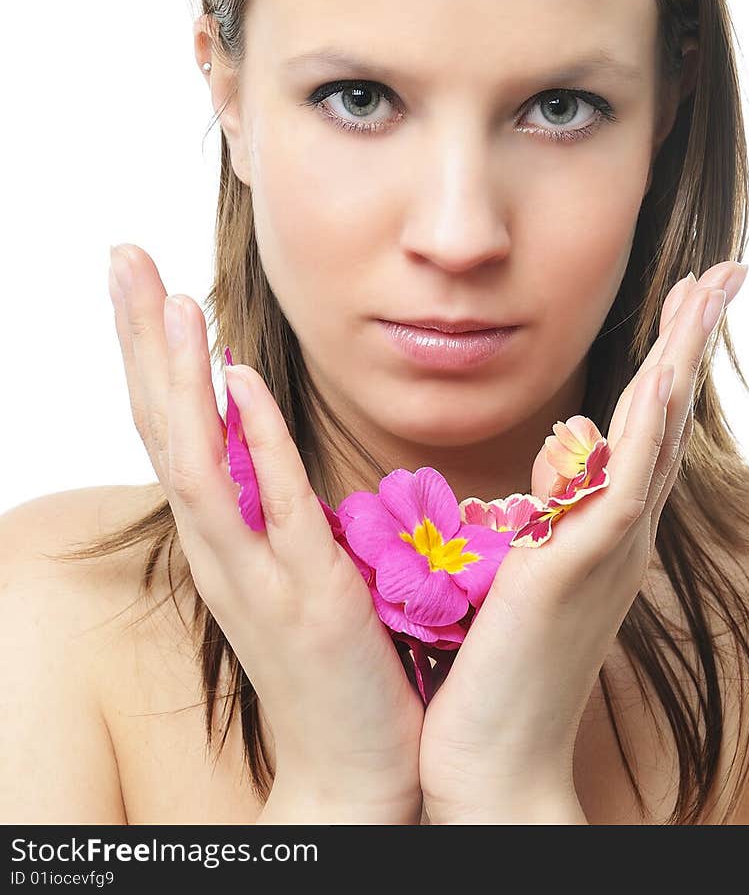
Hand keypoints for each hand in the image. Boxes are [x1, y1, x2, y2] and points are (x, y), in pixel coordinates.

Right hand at [107, 244, 424, 823]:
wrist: (350, 769)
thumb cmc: (324, 657)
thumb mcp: (285, 560)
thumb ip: (262, 492)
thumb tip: (252, 420)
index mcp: (214, 535)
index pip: (167, 425)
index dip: (148, 351)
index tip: (139, 276)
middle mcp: (216, 548)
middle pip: (162, 427)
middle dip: (141, 339)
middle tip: (122, 257)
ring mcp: (254, 572)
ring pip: (196, 460)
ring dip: (180, 377)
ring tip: (170, 299)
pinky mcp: (306, 594)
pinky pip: (272, 506)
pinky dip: (252, 441)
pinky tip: (240, 382)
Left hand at [417, 260, 748, 823]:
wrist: (493, 760)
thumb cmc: (498, 673)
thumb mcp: (522, 576)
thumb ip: (541, 526)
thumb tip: (540, 487)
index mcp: (604, 528)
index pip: (647, 425)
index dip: (670, 358)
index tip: (685, 299)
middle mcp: (620, 532)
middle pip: (668, 415)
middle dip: (693, 338)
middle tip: (724, 272)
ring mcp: (608, 548)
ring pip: (658, 435)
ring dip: (683, 359)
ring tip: (706, 292)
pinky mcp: (582, 569)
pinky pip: (625, 486)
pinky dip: (649, 430)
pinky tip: (664, 377)